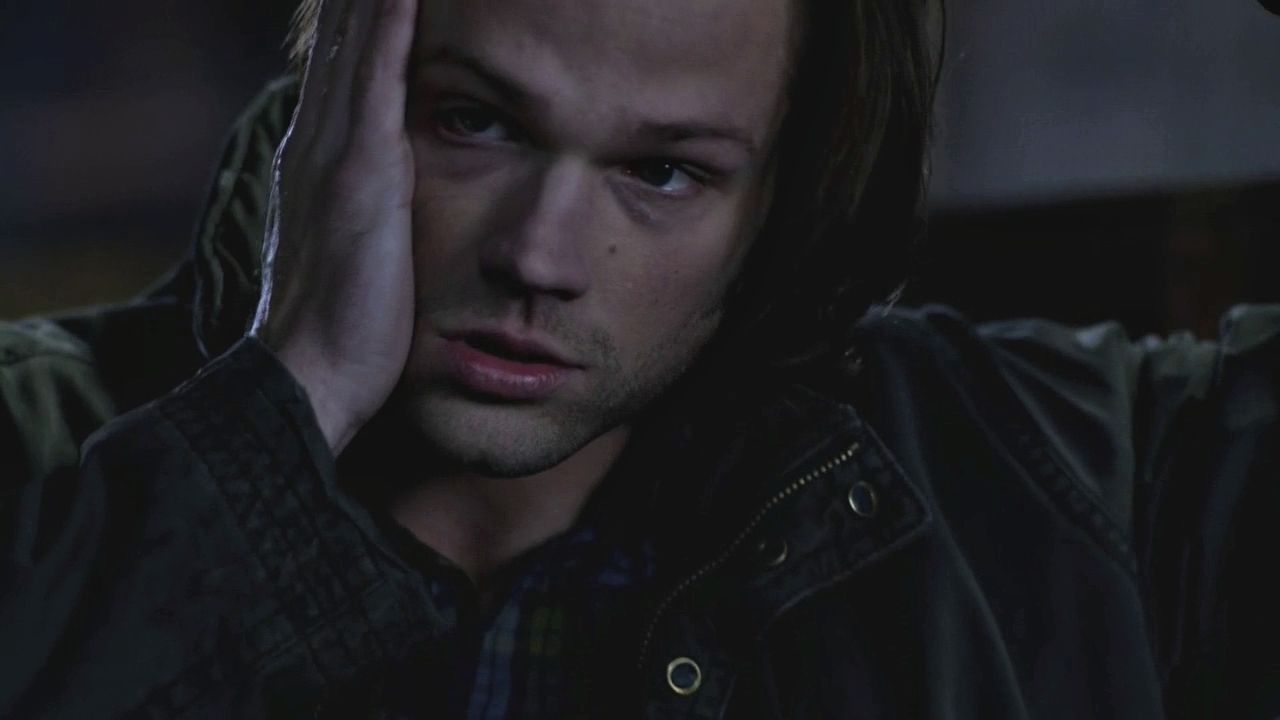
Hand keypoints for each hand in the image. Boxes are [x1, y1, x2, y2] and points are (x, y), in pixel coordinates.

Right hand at [251, 0, 418, 453]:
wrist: (309, 375)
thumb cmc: (341, 327)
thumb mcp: (356, 249)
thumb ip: (365, 206)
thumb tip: (386, 189)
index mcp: (316, 157)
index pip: (339, 65)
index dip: (358, 17)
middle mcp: (315, 142)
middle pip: (339, 39)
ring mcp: (332, 153)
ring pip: (353, 44)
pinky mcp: (360, 173)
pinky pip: (377, 80)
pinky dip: (388, 27)